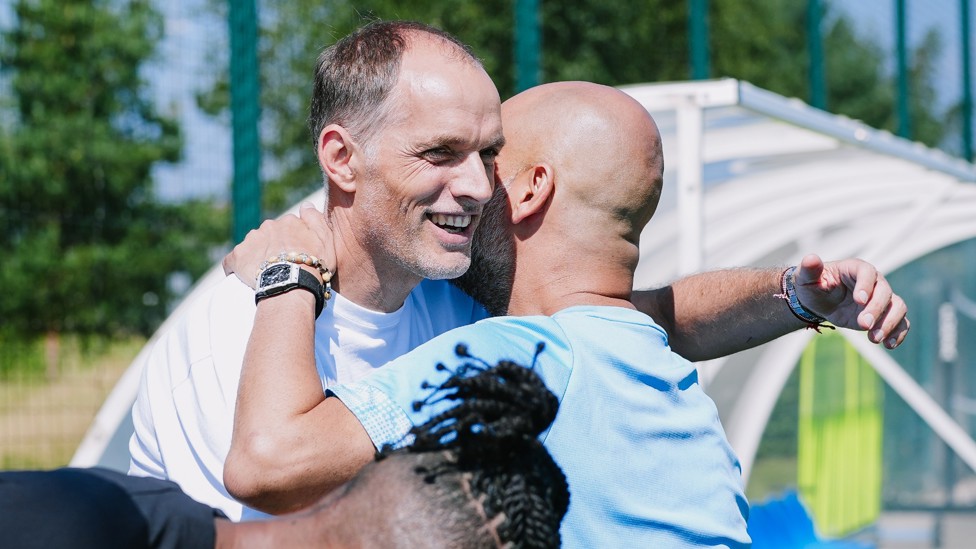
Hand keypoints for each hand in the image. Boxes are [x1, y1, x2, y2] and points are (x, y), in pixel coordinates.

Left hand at [223, 202, 334, 288]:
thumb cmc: (314, 263)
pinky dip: (236, 267)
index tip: (296, 254)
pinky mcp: (236, 256)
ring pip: (252, 246)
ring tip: (266, 273)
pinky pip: (232, 261)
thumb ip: (315, 218)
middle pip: (269, 235)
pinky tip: (242, 277)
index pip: (288, 227)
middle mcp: (268, 226)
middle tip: (281, 265)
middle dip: (273, 247)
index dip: (291, 241)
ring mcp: (250, 240)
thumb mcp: (325, 239)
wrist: (292, 283)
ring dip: (257, 256)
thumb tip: (305, 204)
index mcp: (288, 221)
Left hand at [793, 254, 909, 348]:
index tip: (859, 301)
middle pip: (885, 292)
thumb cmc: (813, 285)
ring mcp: (881, 299)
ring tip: (874, 338)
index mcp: (855, 269)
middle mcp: (873, 282)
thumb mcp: (806, 277)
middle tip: (863, 325)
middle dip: (876, 309)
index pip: (867, 272)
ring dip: (890, 323)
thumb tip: (810, 259)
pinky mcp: (883, 315)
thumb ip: (809, 269)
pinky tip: (889, 344)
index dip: (866, 286)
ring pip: (898, 307)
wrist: (818, 301)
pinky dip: (898, 333)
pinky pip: (900, 322)